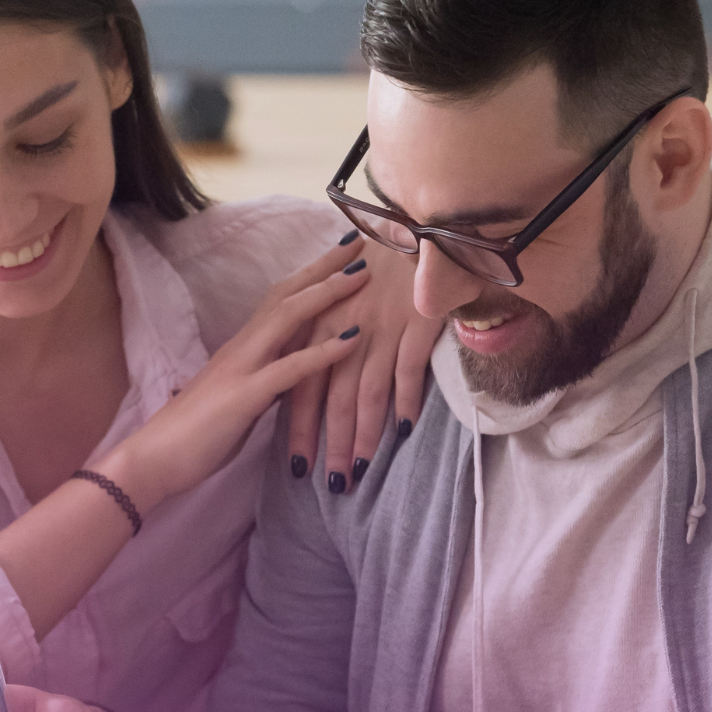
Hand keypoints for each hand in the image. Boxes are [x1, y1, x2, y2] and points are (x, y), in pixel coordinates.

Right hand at [97, 239, 371, 509]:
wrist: (153, 459)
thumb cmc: (193, 435)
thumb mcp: (238, 399)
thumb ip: (264, 382)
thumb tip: (290, 376)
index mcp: (242, 348)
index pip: (279, 298)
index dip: (311, 274)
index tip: (343, 254)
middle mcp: (243, 347)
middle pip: (287, 294)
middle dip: (324, 266)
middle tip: (362, 242)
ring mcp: (242, 368)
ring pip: (288, 317)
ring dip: (327, 293)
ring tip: (363, 274)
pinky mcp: (245, 397)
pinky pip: (290, 369)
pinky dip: (324, 352)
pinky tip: (354, 340)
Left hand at [286, 236, 438, 490]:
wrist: (413, 226)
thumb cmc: (377, 267)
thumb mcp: (340, 301)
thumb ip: (326, 340)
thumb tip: (318, 383)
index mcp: (319, 326)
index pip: (302, 385)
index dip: (300, 428)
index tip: (298, 466)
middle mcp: (344, 331)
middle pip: (332, 398)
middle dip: (330, 444)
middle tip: (331, 485)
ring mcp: (380, 328)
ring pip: (366, 392)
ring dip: (364, 435)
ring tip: (361, 470)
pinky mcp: (414, 323)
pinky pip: (408, 370)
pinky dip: (407, 401)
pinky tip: (405, 430)